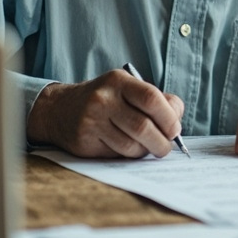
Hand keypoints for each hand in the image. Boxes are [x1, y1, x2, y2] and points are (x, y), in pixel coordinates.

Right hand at [27, 68, 185, 158]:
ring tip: (146, 147)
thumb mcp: (128, 89)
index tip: (175, 130)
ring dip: (145, 151)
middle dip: (161, 142)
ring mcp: (91, 121)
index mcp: (118, 81)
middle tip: (166, 147)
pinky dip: (128, 156)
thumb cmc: (106, 100)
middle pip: (143, 127)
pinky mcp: (84, 141)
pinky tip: (126, 147)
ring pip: (131, 145)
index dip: (169, 117)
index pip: (152, 98)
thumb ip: (156, 100)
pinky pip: (116, 155)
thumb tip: (177, 118)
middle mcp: (103, 99)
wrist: (60, 109)